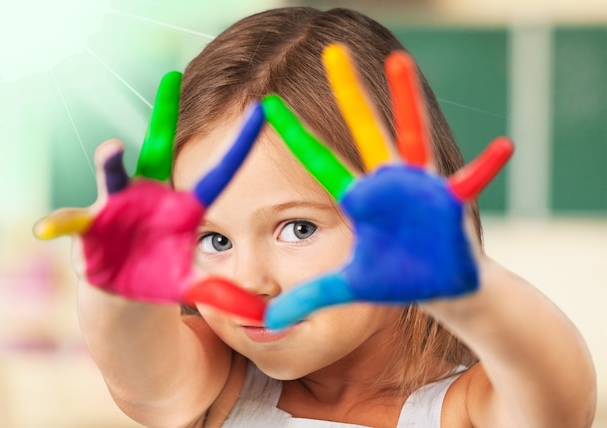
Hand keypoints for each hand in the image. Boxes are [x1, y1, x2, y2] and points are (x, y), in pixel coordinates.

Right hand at [34, 72, 265, 320]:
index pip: (215, 176)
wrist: (124, 294)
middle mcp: (149, 198)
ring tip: (112, 151)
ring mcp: (117, 209)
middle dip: (163, 119)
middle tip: (171, 80)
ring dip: (111, 167)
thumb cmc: (161, 279)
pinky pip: (75, 225)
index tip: (260, 111)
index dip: (236, 148)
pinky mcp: (89, 230)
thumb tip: (261, 317)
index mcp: (180, 209)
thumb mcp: (193, 285)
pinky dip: (65, 223)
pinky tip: (51, 226)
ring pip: (113, 181)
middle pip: (157, 154)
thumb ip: (222, 296)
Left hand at [262, 44, 512, 327]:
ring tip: (400, 64)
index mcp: (360, 199)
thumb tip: (268, 320)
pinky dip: (486, 167)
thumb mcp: (349, 288)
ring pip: (411, 137)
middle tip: (331, 51)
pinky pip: (469, 181)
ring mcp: (419, 186)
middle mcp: (387, 182)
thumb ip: (310, 298)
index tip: (268, 105)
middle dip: (349, 94)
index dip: (295, 136)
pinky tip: (503, 147)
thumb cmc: (397, 279)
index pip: (319, 162)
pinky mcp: (448, 201)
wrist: (440, 287)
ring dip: (407, 102)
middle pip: (363, 132)